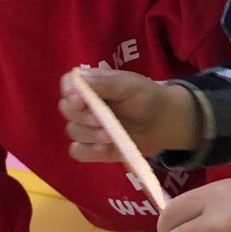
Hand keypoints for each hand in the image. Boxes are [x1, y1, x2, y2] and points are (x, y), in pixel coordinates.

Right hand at [60, 68, 198, 160]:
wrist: (164, 123)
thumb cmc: (147, 97)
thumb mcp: (131, 86)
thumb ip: (106, 84)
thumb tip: (80, 80)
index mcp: (91, 84)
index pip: (68, 84)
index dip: (69, 92)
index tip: (79, 101)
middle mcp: (85, 105)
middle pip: (66, 110)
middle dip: (82, 117)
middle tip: (101, 121)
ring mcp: (88, 127)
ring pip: (72, 132)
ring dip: (89, 135)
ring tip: (110, 137)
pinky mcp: (93, 147)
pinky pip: (78, 152)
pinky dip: (88, 152)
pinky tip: (104, 149)